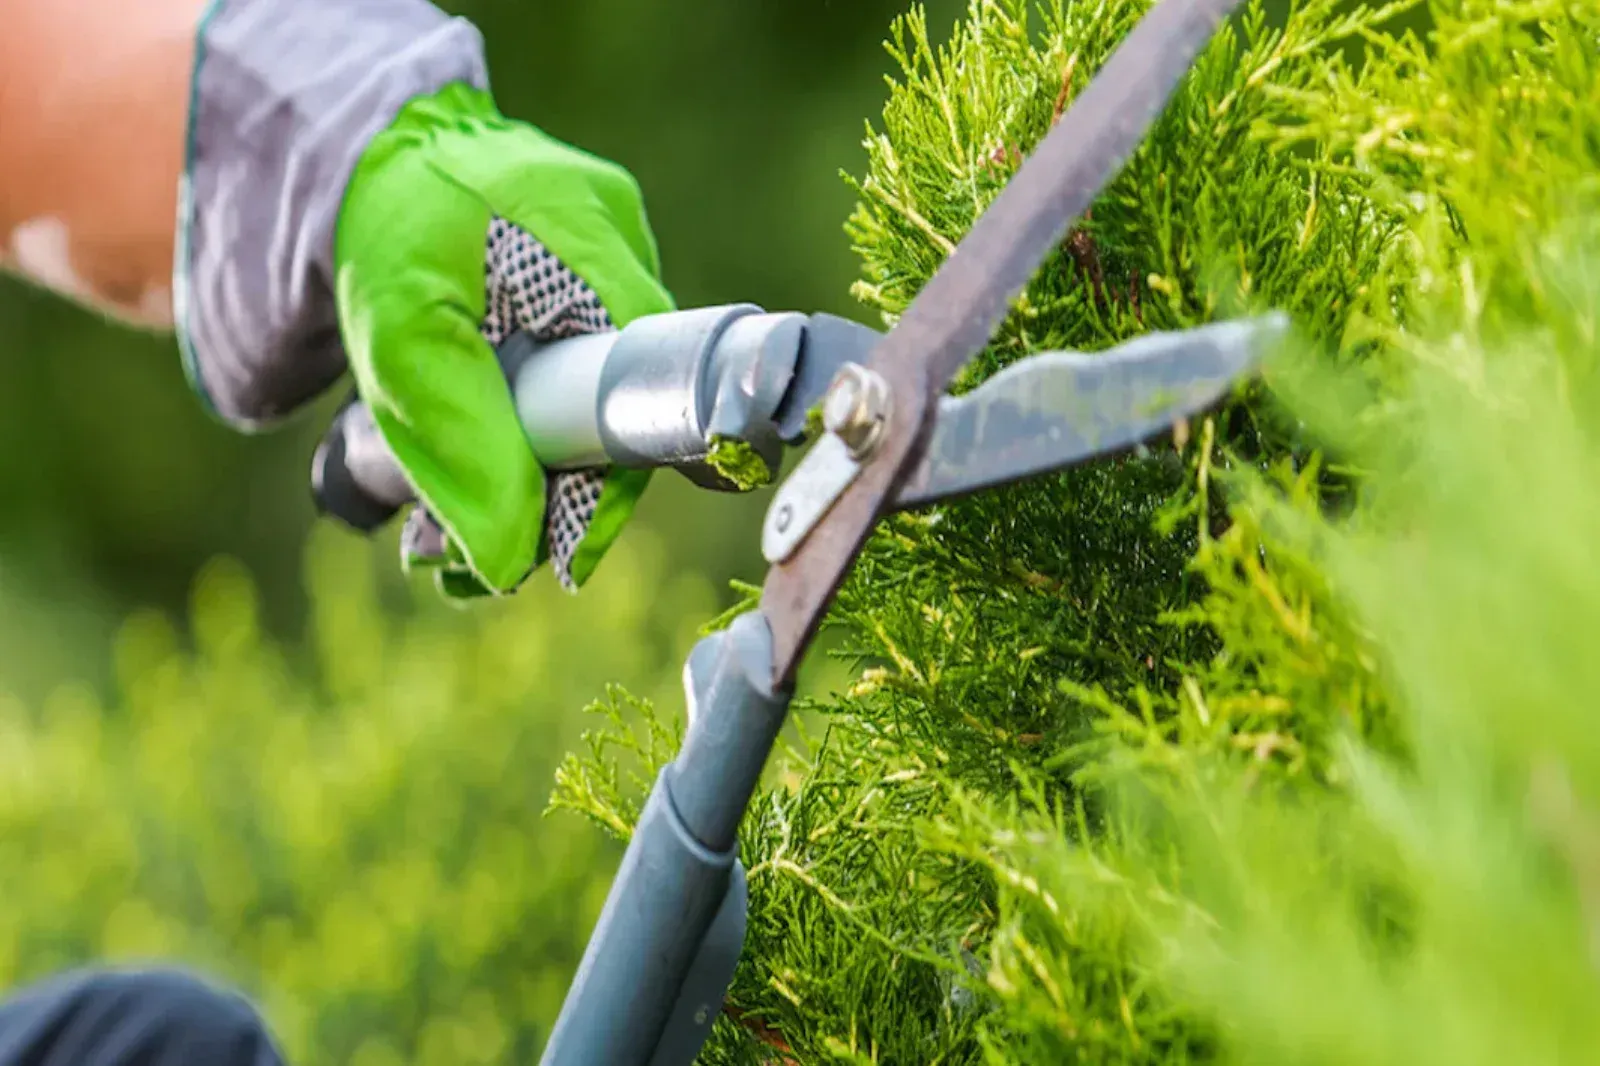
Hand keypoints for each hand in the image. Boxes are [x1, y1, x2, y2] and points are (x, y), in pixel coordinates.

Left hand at [334, 84, 673, 596]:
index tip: (556, 560)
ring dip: (520, 482)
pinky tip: (456, 479)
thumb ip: (462, 447)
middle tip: (460, 564)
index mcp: (597, 248)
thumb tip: (510, 564)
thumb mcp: (404, 341)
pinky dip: (512, 437)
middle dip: (545, 505)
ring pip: (584, 411)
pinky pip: (565, 383)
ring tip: (433, 541)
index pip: (642, 399)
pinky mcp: (576, 292)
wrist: (364, 160)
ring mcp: (605, 273)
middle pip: (615, 419)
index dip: (607, 491)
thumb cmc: (387, 230)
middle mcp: (621, 258)